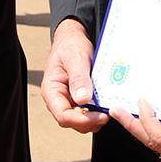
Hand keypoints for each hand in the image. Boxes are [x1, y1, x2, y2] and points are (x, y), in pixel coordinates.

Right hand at [42, 18, 108, 132]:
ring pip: (82, 121)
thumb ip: (78, 78)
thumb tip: (82, 100)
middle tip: (108, 112)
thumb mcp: (75, 58)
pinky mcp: (80, 100)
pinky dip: (99, 112)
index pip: (63, 115)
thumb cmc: (70, 46)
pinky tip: (107, 103)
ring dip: (96, 118)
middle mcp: (59, 99)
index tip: (100, 115)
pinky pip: (89, 113)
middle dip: (91, 121)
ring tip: (109, 107)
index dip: (82, 120)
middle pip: (73, 122)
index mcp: (51, 90)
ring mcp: (70, 101)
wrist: (74, 39)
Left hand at [110, 98, 160, 161]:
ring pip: (155, 139)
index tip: (142, 101)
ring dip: (137, 125)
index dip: (148, 122)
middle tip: (115, 109)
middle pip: (152, 141)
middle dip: (132, 125)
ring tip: (121, 110)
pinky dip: (150, 124)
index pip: (160, 140)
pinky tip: (141, 113)